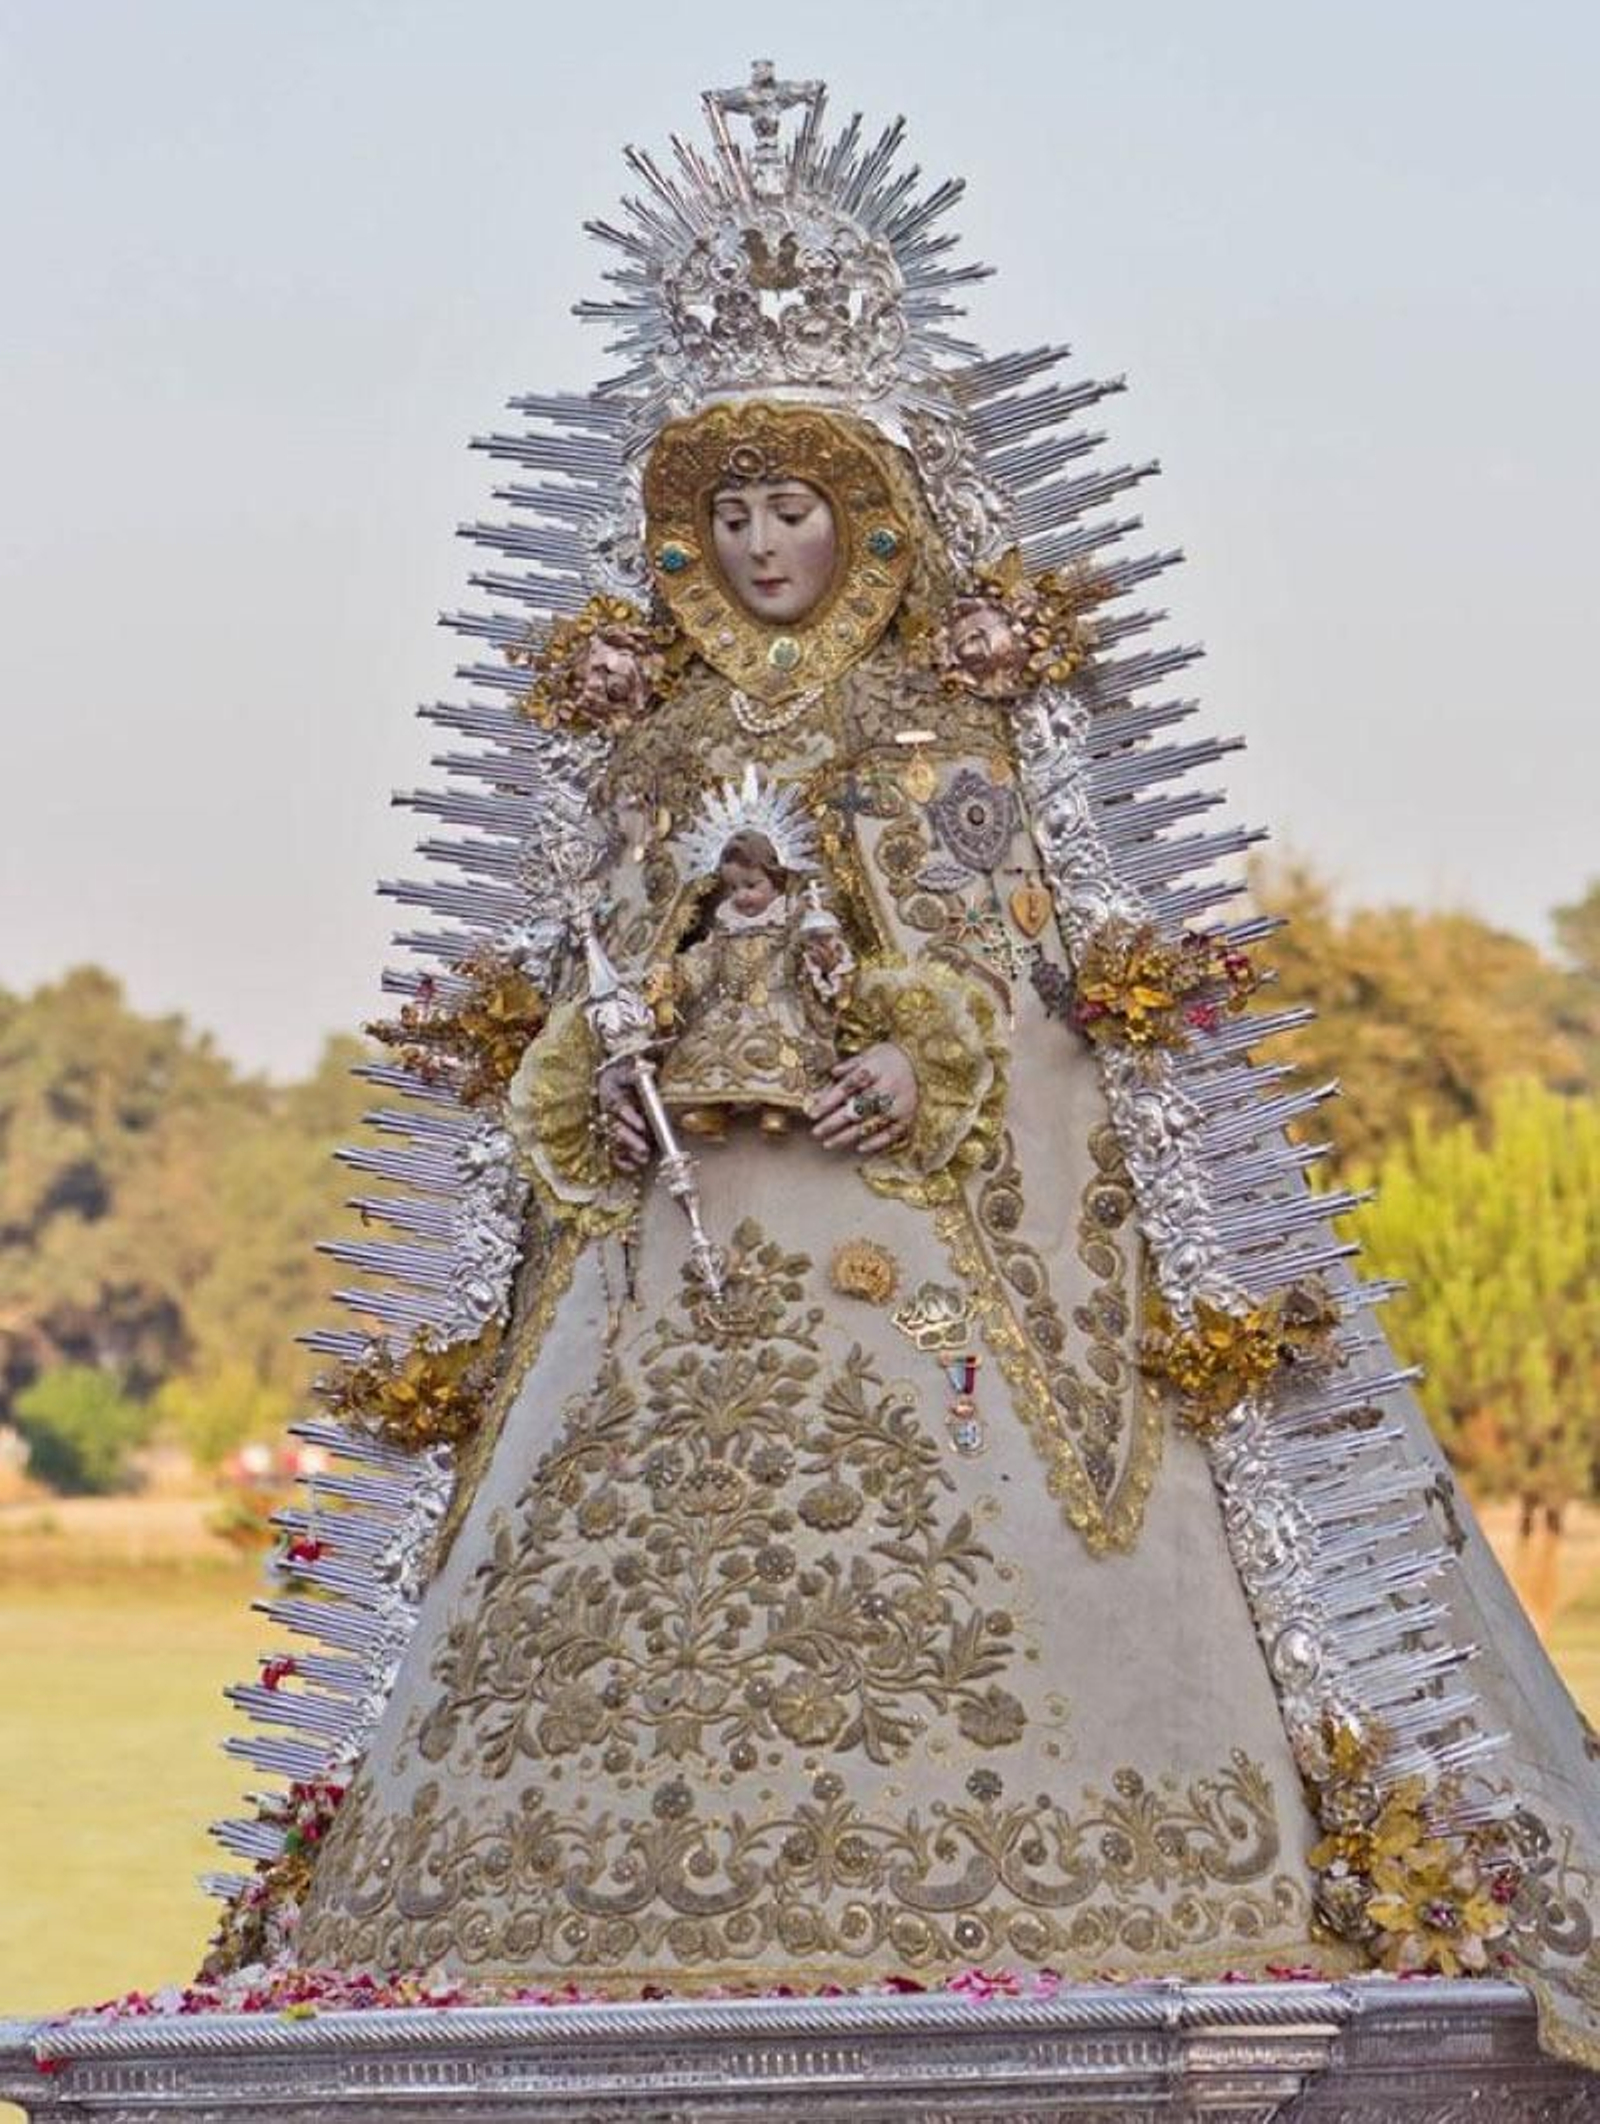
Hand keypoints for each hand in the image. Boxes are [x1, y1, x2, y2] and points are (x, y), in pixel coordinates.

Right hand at [598, 1066, 651, 1170]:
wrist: (618, 1075)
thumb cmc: (628, 1073)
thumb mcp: (632, 1069)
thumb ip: (639, 1073)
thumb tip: (653, 1069)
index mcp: (610, 1090)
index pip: (617, 1104)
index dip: (629, 1116)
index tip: (642, 1126)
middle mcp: (605, 1108)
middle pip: (614, 1127)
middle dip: (629, 1139)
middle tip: (644, 1148)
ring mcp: (607, 1123)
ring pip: (613, 1140)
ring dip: (628, 1151)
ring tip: (643, 1159)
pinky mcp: (609, 1135)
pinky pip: (611, 1151)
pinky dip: (621, 1160)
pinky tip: (633, 1167)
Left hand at [808, 1042, 917, 1156]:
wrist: (926, 1063)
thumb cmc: (893, 1057)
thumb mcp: (871, 1053)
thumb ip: (851, 1064)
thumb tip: (832, 1074)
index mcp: (875, 1069)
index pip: (847, 1087)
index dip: (829, 1100)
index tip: (813, 1113)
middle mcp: (886, 1087)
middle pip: (855, 1108)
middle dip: (833, 1123)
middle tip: (815, 1132)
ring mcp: (898, 1105)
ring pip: (869, 1124)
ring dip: (847, 1136)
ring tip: (828, 1143)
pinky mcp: (907, 1117)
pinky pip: (890, 1134)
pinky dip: (875, 1142)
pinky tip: (859, 1147)